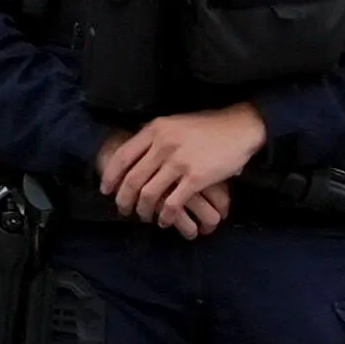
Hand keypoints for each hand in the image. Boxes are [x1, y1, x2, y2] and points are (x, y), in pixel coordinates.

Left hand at [96, 103, 265, 238]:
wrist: (238, 128)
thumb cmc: (207, 126)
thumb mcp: (174, 123)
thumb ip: (154, 135)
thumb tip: (134, 150)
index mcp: (155, 129)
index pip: (123, 156)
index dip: (111, 176)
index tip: (106, 190)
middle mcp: (163, 144)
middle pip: (132, 179)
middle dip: (123, 199)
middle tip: (123, 209)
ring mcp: (179, 162)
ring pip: (149, 194)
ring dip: (143, 210)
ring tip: (144, 216)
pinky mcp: (195, 178)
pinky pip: (172, 203)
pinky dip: (164, 216)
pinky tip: (164, 221)